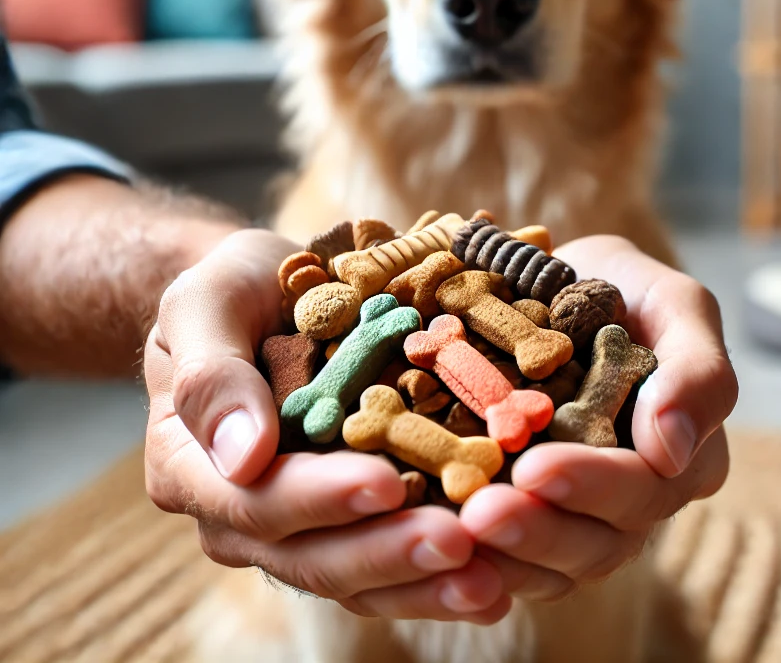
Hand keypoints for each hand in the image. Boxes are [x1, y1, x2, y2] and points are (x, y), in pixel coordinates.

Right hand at [144, 228, 508, 623]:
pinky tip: (499, 572)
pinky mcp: (348, 517)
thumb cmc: (232, 288)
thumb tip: (242, 455)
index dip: (322, 498)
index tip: (387, 484)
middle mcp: (241, 512)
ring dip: (423, 581)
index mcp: (192, 466)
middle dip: (388, 552)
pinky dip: (436, 571)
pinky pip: (388, 555)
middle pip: (313, 555)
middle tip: (460, 542)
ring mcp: (298, 523)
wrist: (264, 292)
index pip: (257, 499)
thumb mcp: (205, 301)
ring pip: (357, 575)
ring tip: (492, 579)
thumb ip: (211, 372)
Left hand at [459, 235, 736, 601]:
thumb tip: (671, 451)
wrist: (556, 283)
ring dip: (502, 555)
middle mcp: (635, 500)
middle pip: (598, 542)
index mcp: (680, 456)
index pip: (645, 487)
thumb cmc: (624, 286)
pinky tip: (434, 544)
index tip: (534, 468)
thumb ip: (696, 369)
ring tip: (451, 530)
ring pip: (551, 565)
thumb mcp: (675, 302)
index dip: (592, 484)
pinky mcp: (527, 517)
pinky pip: (507, 561)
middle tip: (479, 513)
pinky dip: (472, 562)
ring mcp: (579, 517)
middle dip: (538, 529)